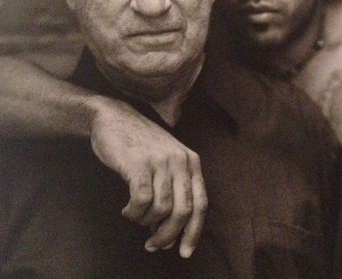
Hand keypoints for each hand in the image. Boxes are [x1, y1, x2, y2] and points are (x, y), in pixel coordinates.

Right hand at [86, 96, 206, 257]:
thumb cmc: (138, 146)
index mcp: (192, 163)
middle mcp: (181, 162)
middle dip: (168, 235)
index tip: (185, 252)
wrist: (113, 116)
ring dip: (146, 222)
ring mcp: (161, 161)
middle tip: (153, 245)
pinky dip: (134, 212)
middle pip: (183, 211)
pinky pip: (141, 200)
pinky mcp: (139, 164)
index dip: (194, 232)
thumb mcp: (165, 164)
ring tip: (135, 218)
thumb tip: (168, 233)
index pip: (201, 205)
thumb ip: (172, 192)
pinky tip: (127, 210)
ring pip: (162, 208)